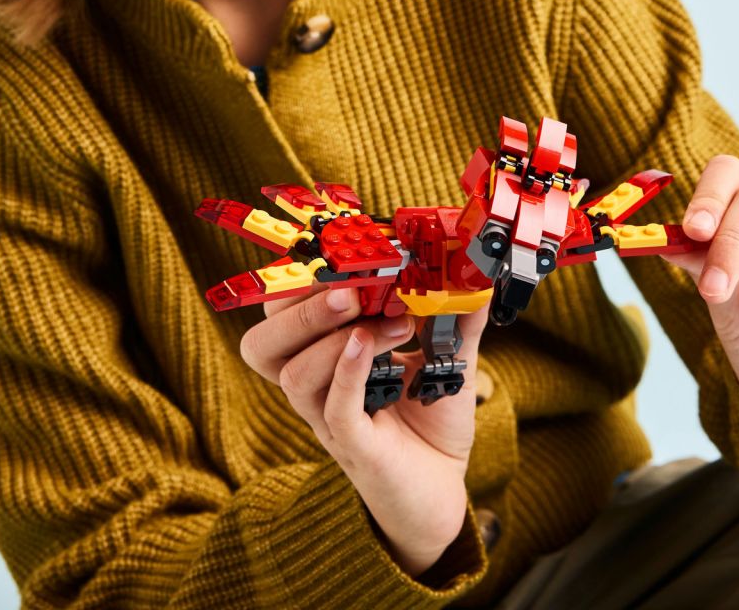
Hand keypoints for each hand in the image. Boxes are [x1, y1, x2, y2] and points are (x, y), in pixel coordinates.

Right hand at [240, 286, 488, 574]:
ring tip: (388, 321)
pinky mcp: (352, 447)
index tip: (344, 249)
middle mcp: (316, 385)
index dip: (301, 278)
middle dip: (300, 306)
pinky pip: (331, 409)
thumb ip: (454, 313)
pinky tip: (367, 345)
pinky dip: (345, 372)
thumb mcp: (446, 355)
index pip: (283, 310)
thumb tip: (474, 268)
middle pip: (264, 342)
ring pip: (293, 374)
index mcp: (326, 355)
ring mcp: (328, 418)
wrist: (443, 489)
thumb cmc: (431, 421)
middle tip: (349, 285)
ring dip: (335, 336)